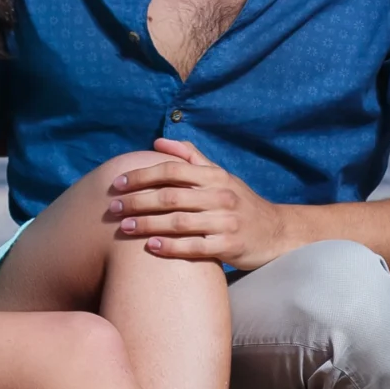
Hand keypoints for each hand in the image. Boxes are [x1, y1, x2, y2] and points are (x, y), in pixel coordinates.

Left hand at [105, 137, 294, 270]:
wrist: (276, 233)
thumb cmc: (240, 203)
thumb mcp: (220, 176)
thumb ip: (191, 158)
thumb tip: (159, 141)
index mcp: (215, 176)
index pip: (172, 170)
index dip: (142, 175)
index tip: (118, 183)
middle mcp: (220, 196)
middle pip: (170, 196)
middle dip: (137, 201)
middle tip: (113, 207)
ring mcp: (226, 222)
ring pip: (178, 222)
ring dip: (147, 224)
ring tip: (124, 226)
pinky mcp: (229, 247)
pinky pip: (194, 247)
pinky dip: (170, 247)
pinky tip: (149, 246)